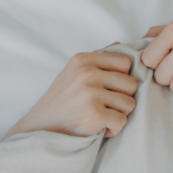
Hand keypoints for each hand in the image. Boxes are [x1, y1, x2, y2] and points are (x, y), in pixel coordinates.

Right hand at [4, 44, 138, 139]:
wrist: (41, 126)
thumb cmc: (62, 99)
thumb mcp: (73, 71)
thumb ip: (97, 58)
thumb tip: (119, 43)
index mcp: (83, 59)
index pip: (125, 62)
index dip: (121, 77)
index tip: (108, 88)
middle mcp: (87, 73)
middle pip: (131, 84)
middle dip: (122, 97)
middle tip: (105, 105)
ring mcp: (90, 93)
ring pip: (129, 104)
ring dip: (118, 114)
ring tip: (100, 115)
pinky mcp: (94, 114)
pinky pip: (121, 121)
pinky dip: (113, 129)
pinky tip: (99, 127)